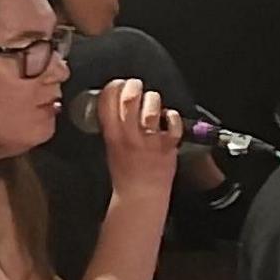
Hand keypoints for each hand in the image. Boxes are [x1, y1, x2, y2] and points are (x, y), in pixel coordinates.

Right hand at [97, 78, 183, 198]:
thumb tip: (118, 103)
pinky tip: (168, 117)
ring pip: (152, 108)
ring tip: (153, 102)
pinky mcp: (167, 146)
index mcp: (112, 135)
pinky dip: (172, 116)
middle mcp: (129, 136)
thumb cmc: (126, 173)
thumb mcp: (111, 146)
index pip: (107, 101)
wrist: (141, 195)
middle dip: (133, 86)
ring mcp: (149, 140)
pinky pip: (173, 123)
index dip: (113, 86)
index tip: (118, 84)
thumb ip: (113, 126)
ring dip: (153, 99)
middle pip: (129, 99)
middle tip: (136, 86)